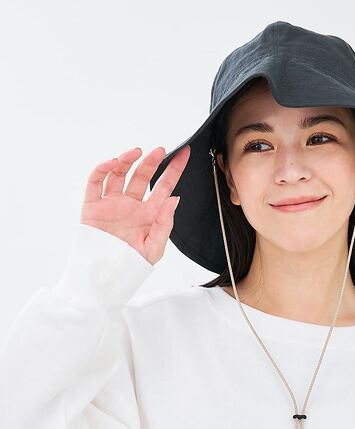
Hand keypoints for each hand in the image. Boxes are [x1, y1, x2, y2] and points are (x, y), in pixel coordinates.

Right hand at [80, 145, 189, 264]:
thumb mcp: (154, 248)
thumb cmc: (131, 266)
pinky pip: (96, 182)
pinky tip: (113, 163)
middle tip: (159, 150)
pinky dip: (103, 169)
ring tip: (135, 152)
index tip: (185, 153)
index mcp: (149, 213)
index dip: (174, 170)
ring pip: (119, 174)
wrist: (105, 277)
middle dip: (151, 162)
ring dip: (127, 160)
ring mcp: (112, 203)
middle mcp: (131, 205)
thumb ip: (165, 224)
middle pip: (143, 176)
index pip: (164, 186)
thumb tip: (174, 198)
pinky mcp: (93, 205)